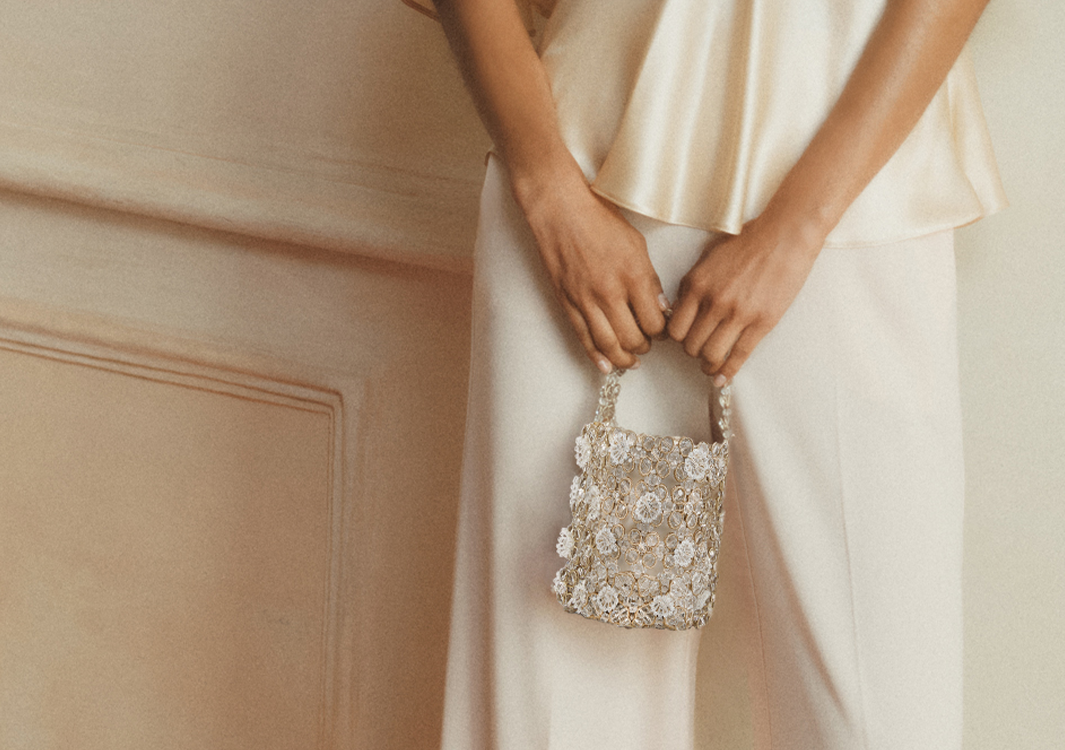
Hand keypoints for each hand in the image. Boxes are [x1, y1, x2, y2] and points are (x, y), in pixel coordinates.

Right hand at [517, 173, 669, 372]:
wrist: (560, 212)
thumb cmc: (598, 220)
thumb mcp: (637, 244)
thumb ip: (650, 279)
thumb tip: (660, 307)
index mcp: (632, 276)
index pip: (654, 322)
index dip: (662, 332)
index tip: (663, 330)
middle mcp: (610, 293)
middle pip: (634, 339)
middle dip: (645, 346)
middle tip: (649, 343)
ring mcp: (586, 300)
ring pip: (608, 345)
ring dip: (623, 358)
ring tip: (631, 359)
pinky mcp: (567, 303)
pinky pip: (583, 338)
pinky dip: (596, 356)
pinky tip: (605, 365)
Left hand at [667, 215, 822, 383]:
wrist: (784, 235)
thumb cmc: (747, 242)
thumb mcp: (708, 258)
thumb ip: (693, 285)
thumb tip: (681, 310)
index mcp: (696, 284)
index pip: (675, 327)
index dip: (677, 338)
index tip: (683, 339)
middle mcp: (713, 301)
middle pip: (690, 345)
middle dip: (692, 352)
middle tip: (699, 351)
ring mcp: (737, 314)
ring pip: (711, 354)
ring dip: (708, 364)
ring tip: (711, 364)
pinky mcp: (761, 322)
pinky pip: (738, 356)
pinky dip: (728, 372)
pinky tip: (723, 378)